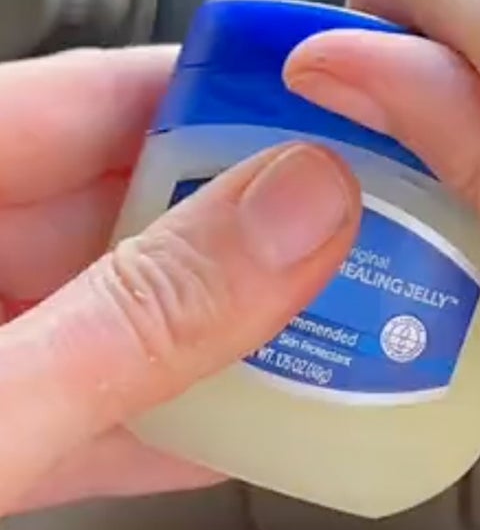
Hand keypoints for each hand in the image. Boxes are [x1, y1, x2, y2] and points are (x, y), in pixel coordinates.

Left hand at [0, 48, 360, 516]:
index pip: (95, 90)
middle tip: (374, 245)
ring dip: (213, 339)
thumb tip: (305, 208)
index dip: (235, 95)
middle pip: (110, 204)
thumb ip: (141, 313)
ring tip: (336, 342)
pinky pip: (54, 408)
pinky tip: (233, 439)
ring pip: (92, 314)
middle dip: (248, 233)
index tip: (357, 118)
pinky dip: (140, 423)